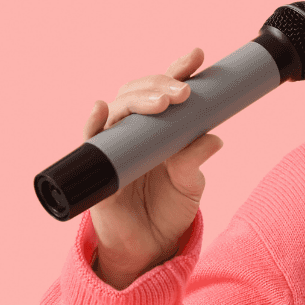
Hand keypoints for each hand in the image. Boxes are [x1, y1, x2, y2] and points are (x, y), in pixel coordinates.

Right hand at [85, 47, 223, 289]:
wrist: (148, 248)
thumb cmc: (168, 210)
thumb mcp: (190, 185)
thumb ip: (195, 161)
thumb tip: (213, 138)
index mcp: (161, 129)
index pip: (168, 93)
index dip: (179, 71)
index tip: (197, 56)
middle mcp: (136, 132)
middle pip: (141, 95)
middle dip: (161, 86)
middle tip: (183, 91)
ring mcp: (115, 146)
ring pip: (119, 110)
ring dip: (137, 101)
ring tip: (161, 102)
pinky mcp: (98, 167)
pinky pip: (91, 141)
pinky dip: (93, 123)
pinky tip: (100, 108)